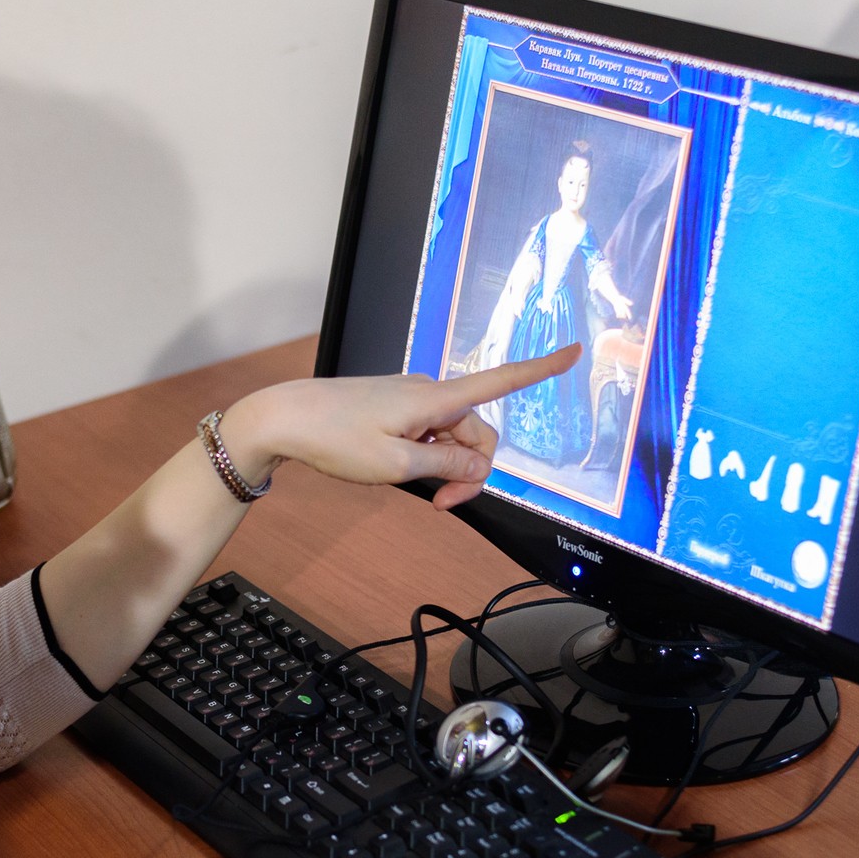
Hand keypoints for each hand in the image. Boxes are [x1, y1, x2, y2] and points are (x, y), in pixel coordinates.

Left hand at [219, 343, 580, 510]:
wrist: (284, 419)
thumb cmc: (334, 438)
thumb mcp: (396, 466)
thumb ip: (446, 468)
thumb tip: (481, 468)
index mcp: (435, 399)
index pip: (500, 379)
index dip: (540, 368)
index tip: (574, 350)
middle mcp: (429, 392)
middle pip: (476, 433)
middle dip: (470, 471)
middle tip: (442, 507)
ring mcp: (411, 400)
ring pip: (451, 438)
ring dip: (445, 469)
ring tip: (413, 490)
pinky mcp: (395, 408)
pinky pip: (428, 435)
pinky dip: (425, 459)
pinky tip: (397, 470)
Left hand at [606, 293, 633, 320]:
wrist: (616, 299)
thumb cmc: (620, 299)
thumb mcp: (624, 300)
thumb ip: (628, 301)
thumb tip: (632, 304)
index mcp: (626, 308)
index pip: (628, 312)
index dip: (629, 315)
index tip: (630, 318)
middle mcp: (623, 310)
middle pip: (625, 315)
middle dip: (624, 316)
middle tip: (623, 316)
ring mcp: (620, 311)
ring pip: (621, 315)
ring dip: (621, 316)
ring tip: (619, 315)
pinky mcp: (617, 311)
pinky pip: (618, 315)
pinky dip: (618, 316)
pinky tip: (617, 316)